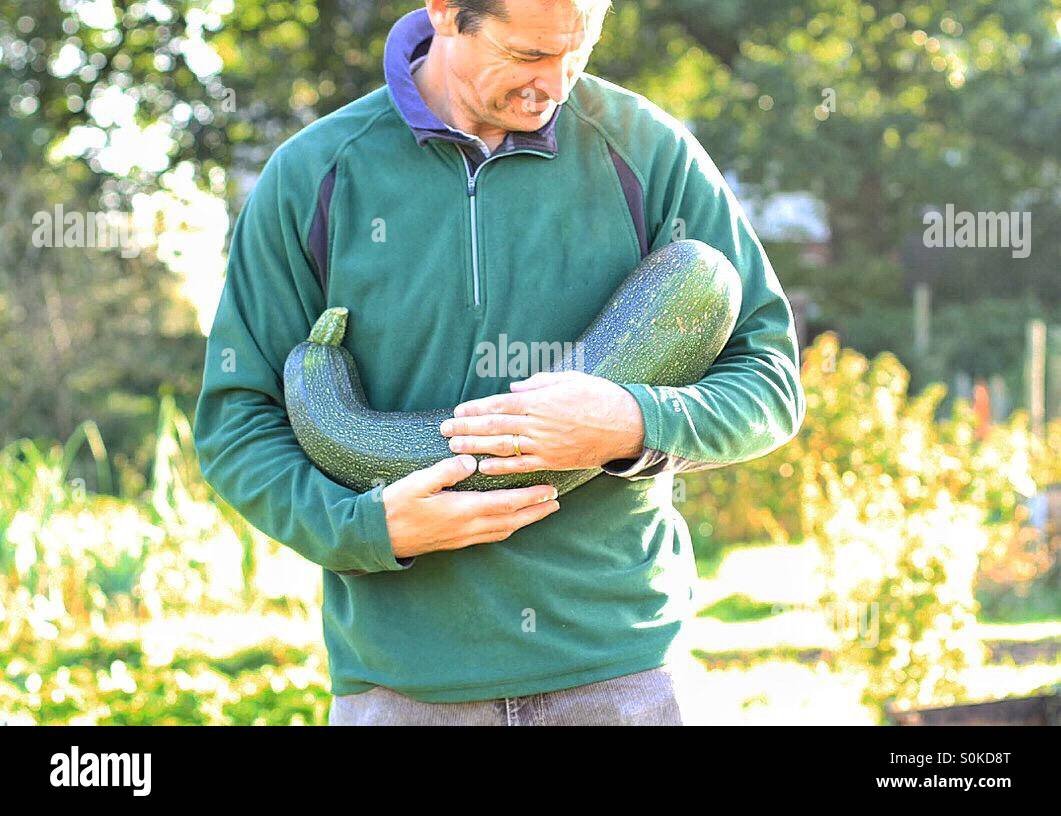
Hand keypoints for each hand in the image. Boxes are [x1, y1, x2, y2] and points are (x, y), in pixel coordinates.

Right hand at [381, 455, 559, 558]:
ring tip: (542, 511)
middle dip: (536, 511)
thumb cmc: (395, 506)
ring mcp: (462, 537)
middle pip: (511, 520)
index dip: (530, 498)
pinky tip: (511, 522)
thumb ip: (445, 471)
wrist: (378, 537)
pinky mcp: (456, 542)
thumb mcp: (416, 483)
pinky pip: (491, 536)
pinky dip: (507, 528)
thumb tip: (469, 460)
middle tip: (557, 502)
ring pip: (503, 530)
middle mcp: (467, 528)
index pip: (505, 504)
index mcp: (462, 510)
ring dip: (525, 521)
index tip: (550, 490)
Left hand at [439, 371, 644, 475]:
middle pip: (494, 426)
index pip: (499, 404)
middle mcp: (538, 423)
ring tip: (454, 448)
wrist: (626, 425)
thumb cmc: (599, 397)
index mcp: (540, 400)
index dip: (475, 409)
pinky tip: (482, 467)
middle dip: (466, 429)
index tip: (457, 412)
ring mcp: (544, 445)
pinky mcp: (552, 461)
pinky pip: (521, 466)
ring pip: (502, 447)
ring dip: (475, 448)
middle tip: (444, 431)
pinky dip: (500, 467)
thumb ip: (538, 383)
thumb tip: (513, 388)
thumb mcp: (569, 379)